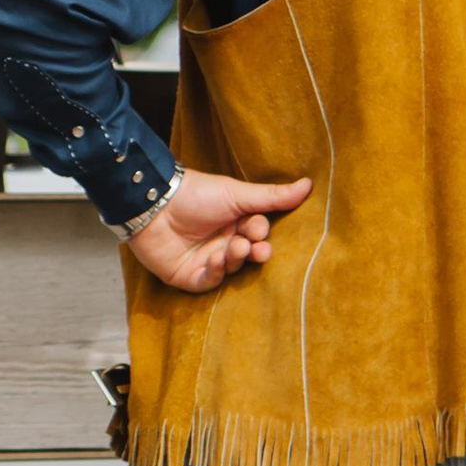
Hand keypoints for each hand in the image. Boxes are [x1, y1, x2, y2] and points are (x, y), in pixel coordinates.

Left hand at [122, 169, 312, 293]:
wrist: (155, 203)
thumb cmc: (196, 194)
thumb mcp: (237, 194)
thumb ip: (272, 196)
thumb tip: (310, 184)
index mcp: (235, 222)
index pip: (257, 233)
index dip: (260, 233)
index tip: (258, 227)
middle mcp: (224, 242)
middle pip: (249, 255)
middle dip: (255, 252)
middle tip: (256, 248)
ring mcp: (207, 260)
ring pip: (232, 269)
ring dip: (236, 259)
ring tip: (234, 247)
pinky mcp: (190, 276)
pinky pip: (211, 281)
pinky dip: (217, 272)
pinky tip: (217, 259)